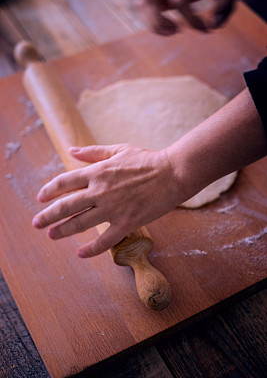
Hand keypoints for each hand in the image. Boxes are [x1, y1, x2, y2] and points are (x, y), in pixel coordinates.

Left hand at [32, 144, 180, 257]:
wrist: (173, 173)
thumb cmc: (146, 160)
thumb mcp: (118, 150)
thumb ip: (93, 152)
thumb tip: (71, 150)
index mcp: (97, 172)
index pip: (64, 182)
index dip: (49, 190)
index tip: (40, 198)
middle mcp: (100, 191)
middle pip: (65, 206)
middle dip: (47, 216)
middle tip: (36, 223)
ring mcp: (112, 208)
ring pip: (80, 224)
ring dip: (62, 231)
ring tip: (51, 235)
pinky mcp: (126, 223)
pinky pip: (104, 241)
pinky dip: (90, 249)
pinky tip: (80, 253)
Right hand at [135, 0, 237, 34]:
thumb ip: (226, 0)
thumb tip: (214, 25)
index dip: (192, 19)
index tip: (206, 30)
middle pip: (149, 0)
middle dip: (161, 21)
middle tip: (178, 30)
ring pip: (142, 5)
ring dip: (155, 24)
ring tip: (174, 31)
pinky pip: (144, 8)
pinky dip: (154, 23)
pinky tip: (170, 29)